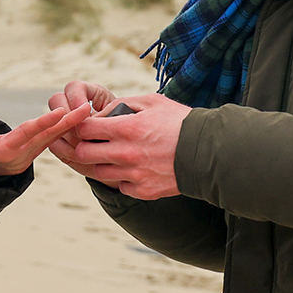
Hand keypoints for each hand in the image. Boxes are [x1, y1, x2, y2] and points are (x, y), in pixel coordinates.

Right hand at [0, 102, 91, 176]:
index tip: (58, 114)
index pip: (25, 137)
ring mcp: (23, 153)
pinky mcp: (24, 148)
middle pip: (44, 137)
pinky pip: (46, 137)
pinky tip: (74, 118)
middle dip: (65, 123)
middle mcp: (18, 155)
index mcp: (3, 154)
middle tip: (85, 109)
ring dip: (67, 124)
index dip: (41, 125)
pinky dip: (60, 126)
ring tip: (85, 110)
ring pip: (48, 137)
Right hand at [47, 81, 120, 182]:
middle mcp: (73, 104)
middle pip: (56, 100)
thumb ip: (108, 116)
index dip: (76, 98)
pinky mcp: (60, 140)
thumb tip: (94, 121)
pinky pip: (53, 142)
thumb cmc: (127, 132)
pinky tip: (79, 156)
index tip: (87, 112)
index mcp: (90, 93)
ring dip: (67, 135)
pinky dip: (64, 150)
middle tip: (82, 133)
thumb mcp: (123, 120)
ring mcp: (64, 122)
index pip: (74, 87)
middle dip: (68, 118)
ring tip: (84, 147)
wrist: (123, 152)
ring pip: (52, 122)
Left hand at [52, 93, 190, 199]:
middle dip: (86, 146)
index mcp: (125, 129)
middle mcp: (125, 153)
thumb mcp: (152, 102)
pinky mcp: (143, 191)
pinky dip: (125, 178)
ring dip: (104, 163)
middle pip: (83, 153)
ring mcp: (133, 175)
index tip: (92, 126)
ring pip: (99, 172)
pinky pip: (121, 186)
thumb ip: (122, 103)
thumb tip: (101, 113)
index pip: (84, 128)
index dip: (84, 126)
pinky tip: (137, 168)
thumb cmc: (180, 122)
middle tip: (97, 142)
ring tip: (119, 155)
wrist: (209, 152)